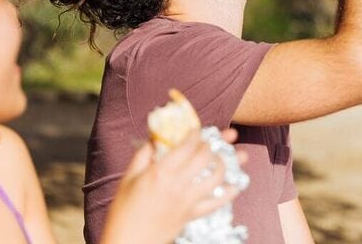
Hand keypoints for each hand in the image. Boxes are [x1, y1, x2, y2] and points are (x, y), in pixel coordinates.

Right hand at [100, 128, 245, 243]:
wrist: (128, 241)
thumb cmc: (124, 211)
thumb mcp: (129, 178)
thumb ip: (143, 155)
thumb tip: (155, 140)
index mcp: (161, 172)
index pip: (187, 146)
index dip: (197, 133)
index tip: (199, 128)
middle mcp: (178, 184)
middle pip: (206, 158)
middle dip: (217, 143)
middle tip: (223, 136)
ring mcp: (188, 201)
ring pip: (216, 177)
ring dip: (226, 164)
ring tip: (230, 156)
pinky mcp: (192, 215)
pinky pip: (217, 203)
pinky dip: (230, 193)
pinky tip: (237, 184)